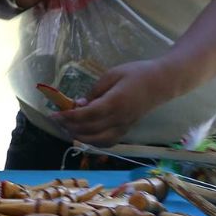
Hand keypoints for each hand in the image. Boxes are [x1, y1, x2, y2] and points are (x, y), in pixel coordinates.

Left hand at [53, 59, 168, 145]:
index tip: (53, 115)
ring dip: (80, 137)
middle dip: (70, 127)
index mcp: (115, 103)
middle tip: (57, 120)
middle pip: (90, 130)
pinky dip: (94, 142)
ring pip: (99, 140)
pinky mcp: (128, 129)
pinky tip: (84, 135)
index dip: (68, 117)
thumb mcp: (111, 75)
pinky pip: (109, 141)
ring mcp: (125, 126)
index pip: (87, 115)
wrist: (162, 82)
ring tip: (67, 128)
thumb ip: (94, 92)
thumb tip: (78, 105)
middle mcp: (120, 119)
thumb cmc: (136, 73)